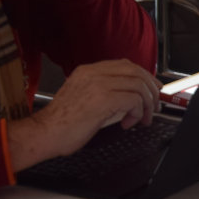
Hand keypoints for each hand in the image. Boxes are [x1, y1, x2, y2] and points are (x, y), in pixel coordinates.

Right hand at [7, 60, 160, 168]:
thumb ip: (104, 93)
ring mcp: (99, 85)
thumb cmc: (60, 123)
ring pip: (138, 85)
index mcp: (88, 71)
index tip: (151, 89)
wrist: (43, 134)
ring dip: (147, 104)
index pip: (125, 65)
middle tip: (155, 104)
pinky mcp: (103, 99)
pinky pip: (134, 100)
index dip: (143, 76)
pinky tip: (129, 123)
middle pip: (135, 71)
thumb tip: (129, 100)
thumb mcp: (83, 98)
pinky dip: (138, 112)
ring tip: (142, 118)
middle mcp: (94, 73)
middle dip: (151, 88)